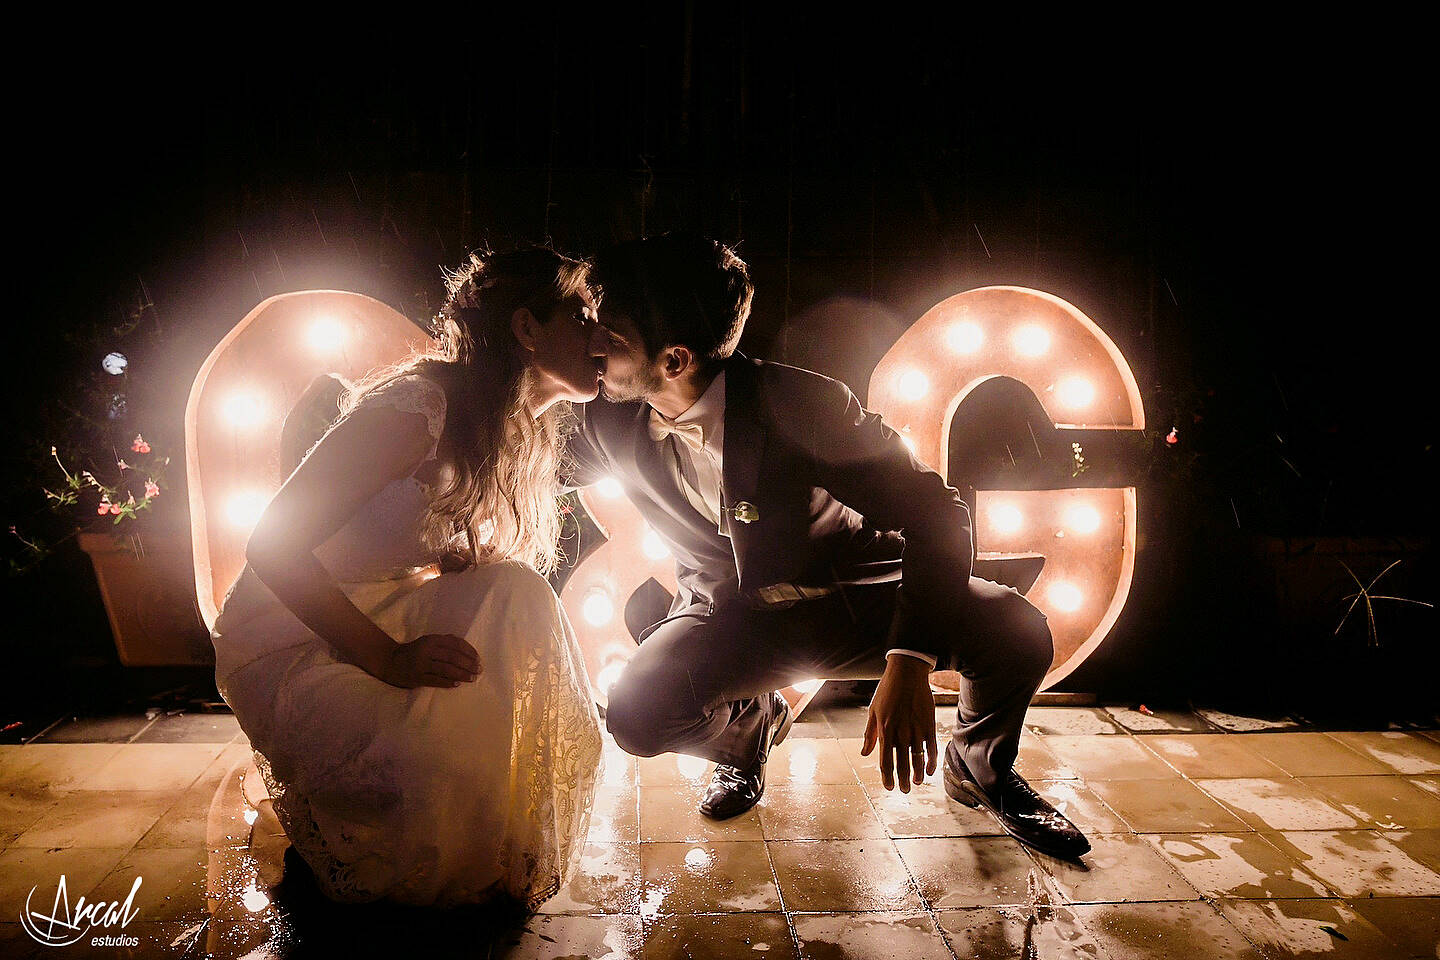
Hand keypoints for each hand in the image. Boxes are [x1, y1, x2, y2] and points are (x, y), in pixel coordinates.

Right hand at [381, 633, 481, 688]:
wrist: (391, 661)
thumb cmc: (416, 651)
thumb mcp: (429, 642)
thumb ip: (446, 643)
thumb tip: (468, 650)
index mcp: (432, 640)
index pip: (455, 644)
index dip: (469, 651)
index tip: (478, 658)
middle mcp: (427, 650)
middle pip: (452, 657)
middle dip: (468, 664)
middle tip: (478, 670)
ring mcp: (421, 664)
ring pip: (446, 669)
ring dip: (461, 674)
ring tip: (472, 678)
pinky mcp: (417, 677)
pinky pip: (435, 680)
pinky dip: (447, 683)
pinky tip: (456, 684)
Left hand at [860, 655, 937, 791]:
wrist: (906, 673)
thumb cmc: (887, 691)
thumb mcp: (873, 712)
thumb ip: (869, 734)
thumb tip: (864, 753)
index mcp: (884, 730)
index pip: (884, 760)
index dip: (887, 776)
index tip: (888, 787)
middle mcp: (899, 733)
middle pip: (901, 763)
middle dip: (902, 780)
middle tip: (903, 791)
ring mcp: (915, 729)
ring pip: (917, 758)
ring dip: (916, 773)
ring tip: (915, 783)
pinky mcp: (928, 724)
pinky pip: (931, 748)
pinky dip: (931, 761)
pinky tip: (929, 771)